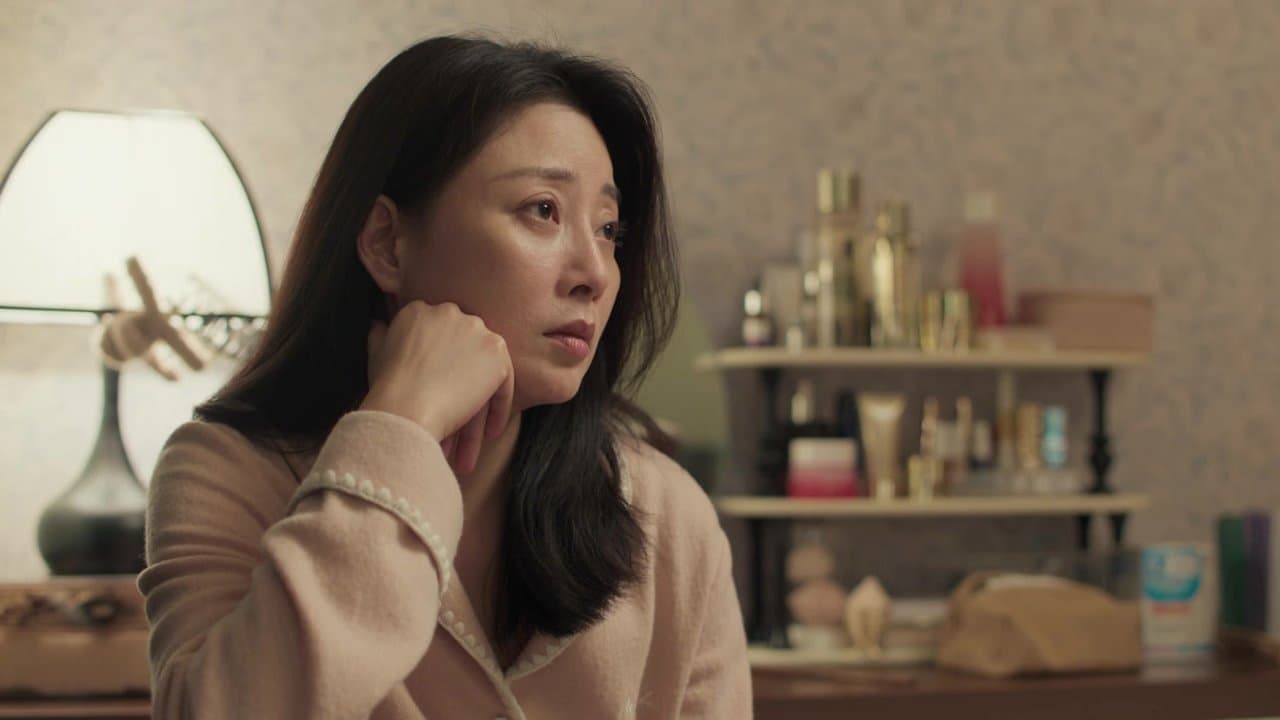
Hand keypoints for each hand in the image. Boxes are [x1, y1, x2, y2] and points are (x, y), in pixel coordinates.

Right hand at [361, 301, 514, 475]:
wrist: (405, 408)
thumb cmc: (387, 390)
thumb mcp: (376, 354)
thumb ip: (381, 336)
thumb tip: (378, 327)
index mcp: (419, 310)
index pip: (439, 336)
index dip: (440, 364)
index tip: (438, 386)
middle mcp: (450, 312)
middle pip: (463, 352)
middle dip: (461, 384)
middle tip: (456, 414)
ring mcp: (476, 330)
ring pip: (482, 372)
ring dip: (478, 406)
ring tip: (473, 442)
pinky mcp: (496, 353)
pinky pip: (503, 383)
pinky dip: (499, 409)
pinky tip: (491, 432)